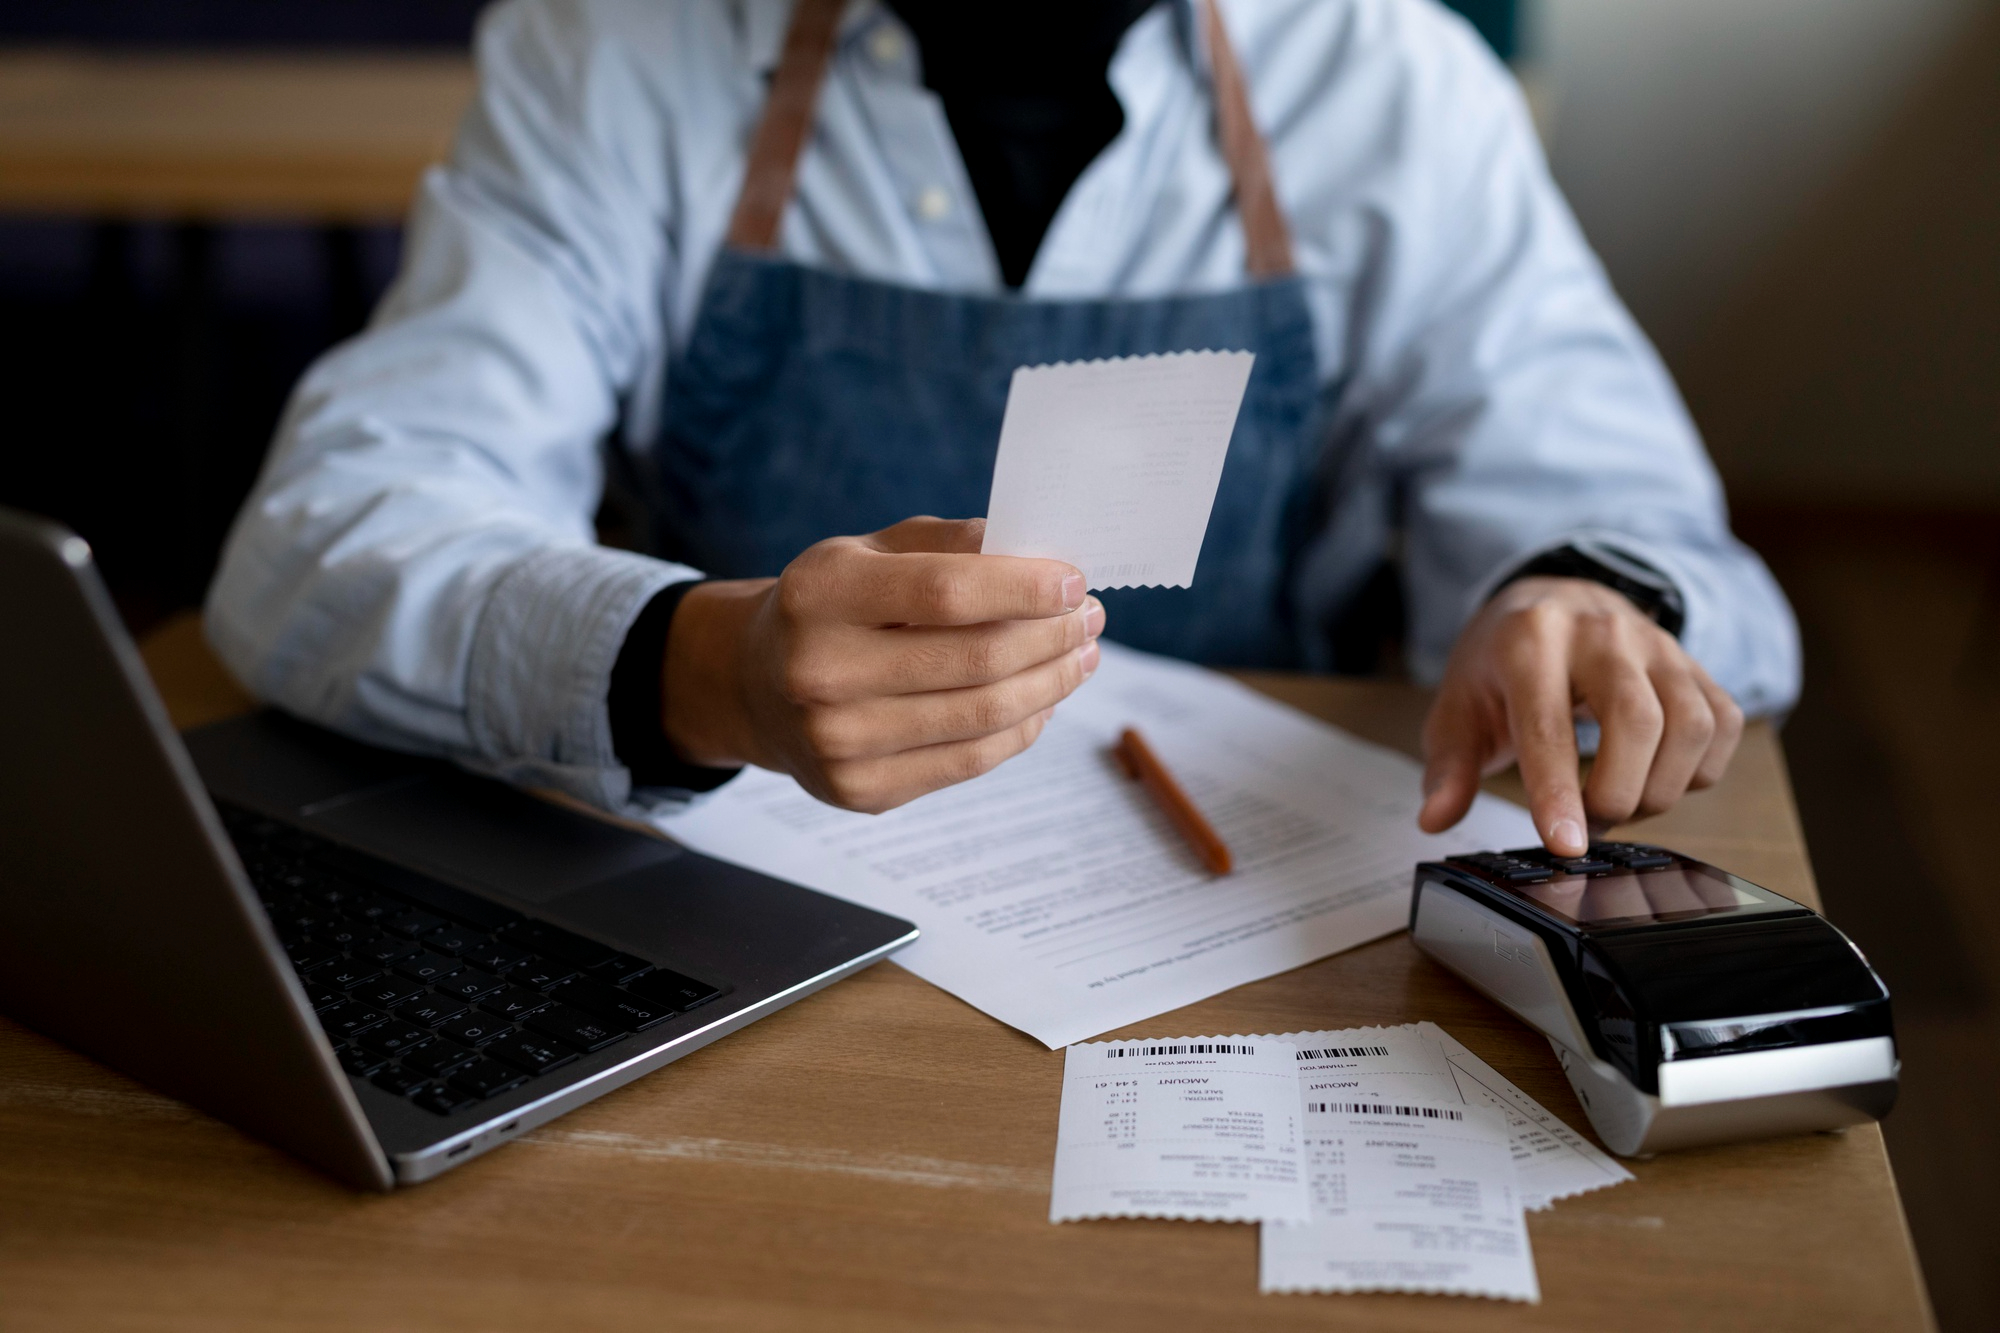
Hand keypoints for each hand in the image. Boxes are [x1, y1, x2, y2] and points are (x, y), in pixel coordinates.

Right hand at [660, 517, 1102, 812]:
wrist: (755, 685)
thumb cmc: (831, 606)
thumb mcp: (869, 552)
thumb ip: (948, 545)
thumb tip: (1040, 552)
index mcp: (819, 594)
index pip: (944, 592)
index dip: (1022, 588)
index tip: (1073, 580)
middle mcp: (819, 671)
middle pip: (975, 659)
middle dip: (1051, 635)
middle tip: (1089, 617)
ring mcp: (837, 741)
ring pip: (983, 715)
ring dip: (1051, 683)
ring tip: (1080, 656)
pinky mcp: (860, 790)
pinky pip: (970, 760)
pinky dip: (1022, 728)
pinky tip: (1043, 699)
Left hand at [1417, 576, 1743, 855]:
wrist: (1552, 600)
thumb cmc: (1501, 663)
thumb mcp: (1457, 708)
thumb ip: (1447, 767)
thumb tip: (1435, 818)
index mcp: (1530, 640)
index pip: (1549, 723)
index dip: (1559, 791)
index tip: (1567, 845)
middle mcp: (1601, 632)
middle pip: (1637, 721)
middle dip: (1618, 794)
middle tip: (1588, 825)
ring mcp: (1656, 644)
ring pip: (1690, 725)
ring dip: (1661, 787)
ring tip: (1618, 803)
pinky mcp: (1694, 662)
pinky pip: (1723, 724)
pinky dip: (1699, 770)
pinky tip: (1657, 777)